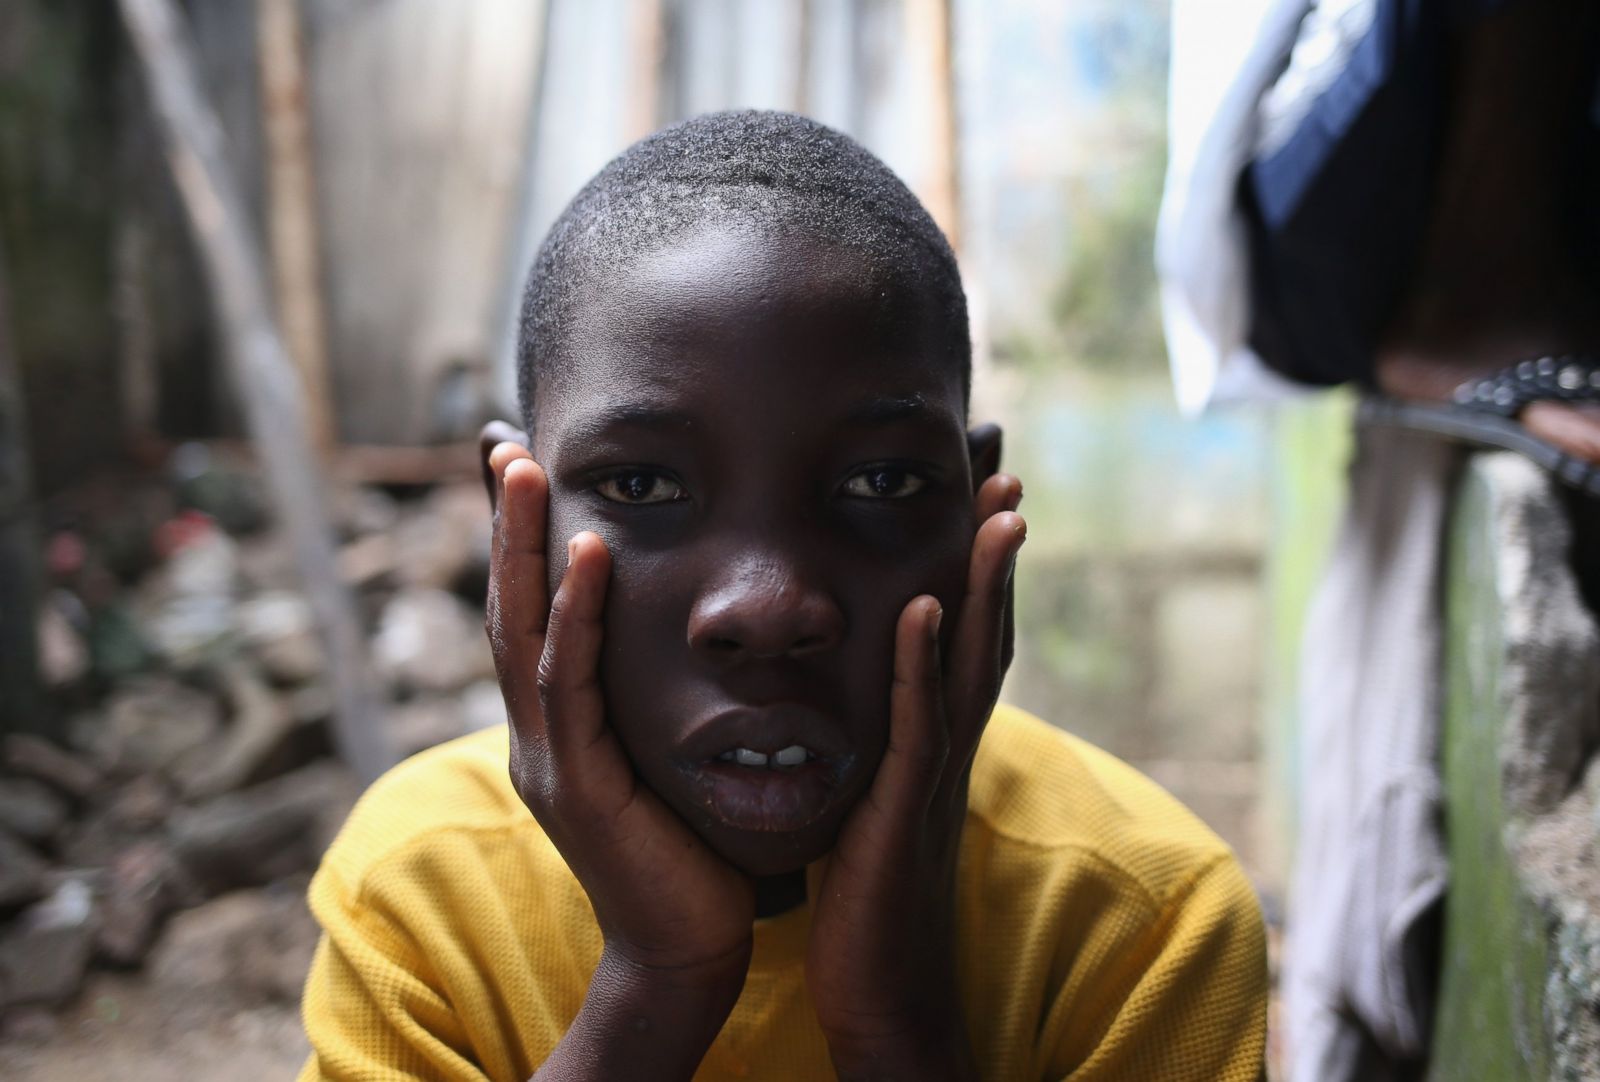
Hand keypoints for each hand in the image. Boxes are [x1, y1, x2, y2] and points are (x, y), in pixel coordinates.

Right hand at [484, 441, 754, 1076]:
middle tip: (500, 443)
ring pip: (520, 634)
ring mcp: (545, 759)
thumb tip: (671, 632)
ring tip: (522, 468)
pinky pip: (567, 686)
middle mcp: (535, 734)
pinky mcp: (574, 785)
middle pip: (506, 609)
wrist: (690, 945)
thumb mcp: (658, 752)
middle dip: (502, 525)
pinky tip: (584, 552)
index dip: (520, 541)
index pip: (529, 615)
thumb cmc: (690, 847)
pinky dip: (574, 615)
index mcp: (555, 725)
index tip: (519, 464)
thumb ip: (644, 698)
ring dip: (519, 547)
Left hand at [805, 473, 1024, 1080]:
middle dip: (997, 558)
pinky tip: (920, 606)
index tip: (983, 498)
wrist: (881, 991)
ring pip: (968, 666)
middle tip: (1008, 476)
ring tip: (997, 514)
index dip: (978, 570)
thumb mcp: (876, 804)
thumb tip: (865, 700)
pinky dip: (921, 663)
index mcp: (936, 742)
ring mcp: (933, 778)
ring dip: (983, 589)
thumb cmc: (868, 900)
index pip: (964, 638)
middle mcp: (948, 749)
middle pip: (984, 634)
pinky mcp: (904, 811)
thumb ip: (879, 750)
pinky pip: (917, 726)